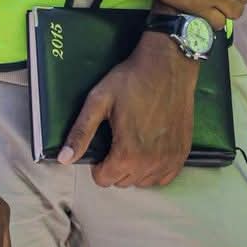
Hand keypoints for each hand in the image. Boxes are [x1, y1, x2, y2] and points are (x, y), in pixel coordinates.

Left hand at [61, 33, 194, 188]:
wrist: (168, 65)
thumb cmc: (133, 80)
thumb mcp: (99, 101)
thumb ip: (81, 132)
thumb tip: (64, 158)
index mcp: (128, 153)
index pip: (104, 180)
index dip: (98, 164)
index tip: (104, 144)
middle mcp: (150, 163)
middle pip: (122, 181)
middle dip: (116, 165)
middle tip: (118, 138)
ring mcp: (169, 159)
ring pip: (143, 181)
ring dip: (135, 168)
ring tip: (135, 142)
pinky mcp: (182, 153)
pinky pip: (164, 177)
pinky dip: (155, 169)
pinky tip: (151, 149)